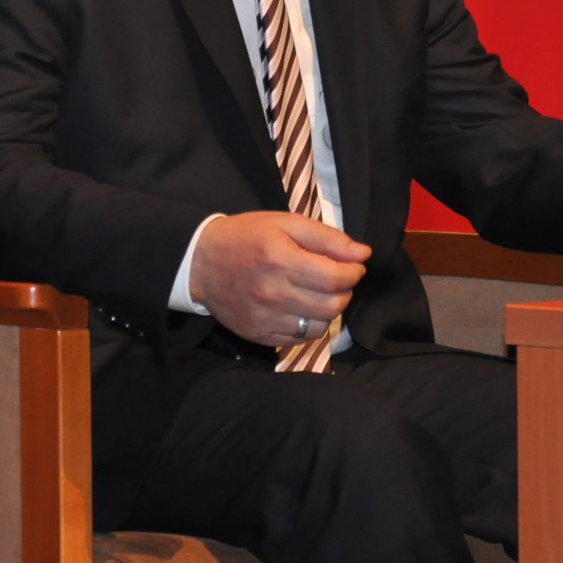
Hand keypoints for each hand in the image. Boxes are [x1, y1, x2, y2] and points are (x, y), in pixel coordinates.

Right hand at [189, 211, 369, 346]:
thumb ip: (326, 238)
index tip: (354, 266)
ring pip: (319, 326)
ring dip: (329, 310)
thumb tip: (363, 254)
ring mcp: (264, 318)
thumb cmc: (245, 237)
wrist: (200, 262)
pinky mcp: (258, 335)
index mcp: (279, 259)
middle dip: (345, 291)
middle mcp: (272, 293)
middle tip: (337, 278)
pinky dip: (309, 325)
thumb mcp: (284, 223)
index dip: (354, 273)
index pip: (335, 278)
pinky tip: (300, 307)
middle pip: (332, 305)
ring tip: (318, 293)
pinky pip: (300, 339)